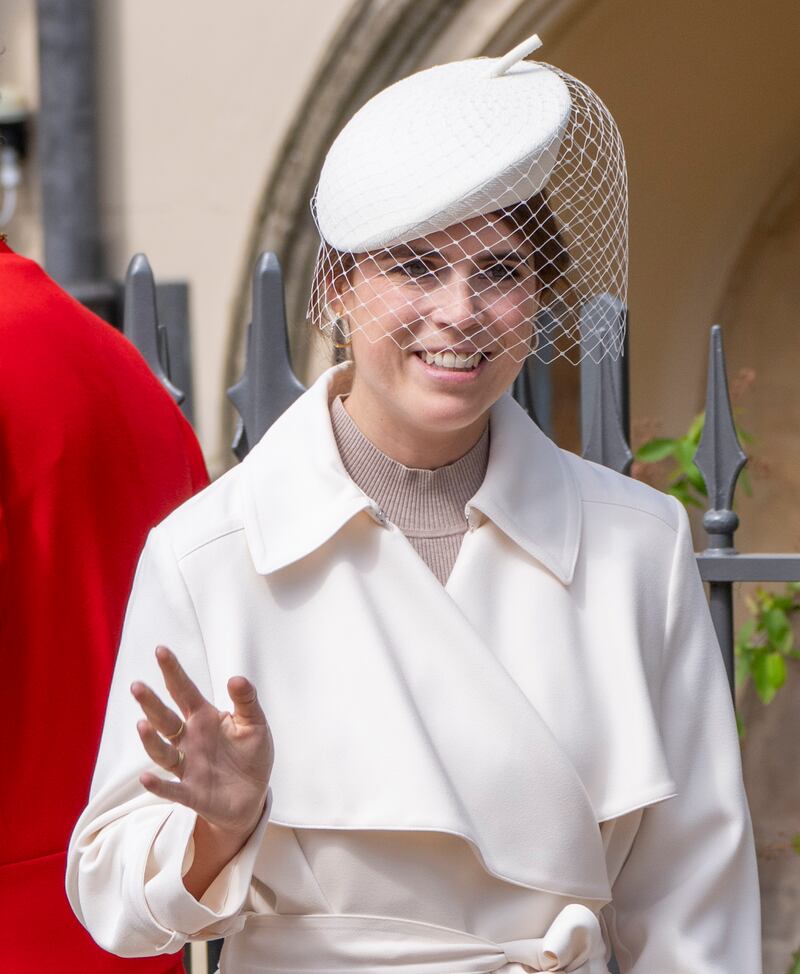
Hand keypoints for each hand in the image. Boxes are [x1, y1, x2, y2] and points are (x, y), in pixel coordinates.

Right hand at [131, 646, 272, 839]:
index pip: (184, 690)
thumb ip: (246, 700)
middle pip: (166, 719)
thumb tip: (235, 678)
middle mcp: (190, 739)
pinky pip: (172, 789)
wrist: (253, 794)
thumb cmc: (251, 754)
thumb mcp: (255, 723)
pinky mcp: (192, 793)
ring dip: (151, 740)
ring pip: (163, 752)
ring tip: (142, 725)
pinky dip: (158, 785)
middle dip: (151, 704)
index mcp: (204, 718)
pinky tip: (146, 778)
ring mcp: (188, 766)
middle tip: (137, 686)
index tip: (160, 650)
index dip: (173, 671)